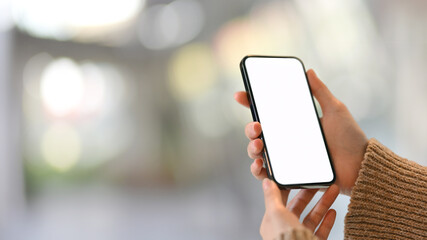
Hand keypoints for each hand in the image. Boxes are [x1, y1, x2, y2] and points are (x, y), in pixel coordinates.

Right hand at [234, 69, 367, 194]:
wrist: (359, 167)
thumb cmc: (349, 138)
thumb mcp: (335, 110)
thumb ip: (320, 92)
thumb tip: (308, 71)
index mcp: (294, 123)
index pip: (268, 112)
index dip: (251, 103)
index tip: (241, 95)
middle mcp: (286, 140)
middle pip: (257, 133)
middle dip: (250, 128)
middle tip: (257, 126)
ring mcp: (286, 158)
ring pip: (257, 152)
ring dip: (251, 148)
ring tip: (259, 144)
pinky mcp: (289, 175)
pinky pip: (266, 174)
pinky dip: (257, 169)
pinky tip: (259, 164)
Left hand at [261, 179, 338, 239]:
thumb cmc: (284, 239)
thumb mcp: (275, 212)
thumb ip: (272, 196)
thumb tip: (266, 182)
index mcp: (272, 222)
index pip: (280, 201)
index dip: (289, 188)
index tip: (298, 179)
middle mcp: (285, 229)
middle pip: (299, 207)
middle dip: (309, 194)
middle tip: (317, 182)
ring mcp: (299, 236)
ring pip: (312, 217)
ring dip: (323, 203)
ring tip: (332, 191)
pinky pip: (321, 230)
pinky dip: (327, 221)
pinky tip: (332, 211)